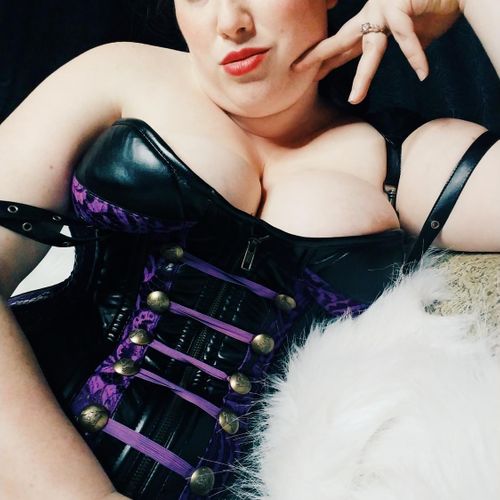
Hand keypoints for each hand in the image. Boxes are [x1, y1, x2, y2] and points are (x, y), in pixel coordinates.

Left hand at [294, 0, 461, 103]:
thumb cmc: (438, 3)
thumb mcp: (418, 31)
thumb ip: (407, 44)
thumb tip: (411, 62)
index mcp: (372, 21)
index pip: (344, 44)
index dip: (326, 59)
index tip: (310, 73)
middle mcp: (374, 15)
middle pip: (341, 41)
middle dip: (318, 56)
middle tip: (296, 69)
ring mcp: (385, 10)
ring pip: (370, 50)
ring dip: (362, 78)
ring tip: (354, 100)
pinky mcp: (400, 7)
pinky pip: (406, 38)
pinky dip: (416, 57)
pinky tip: (423, 74)